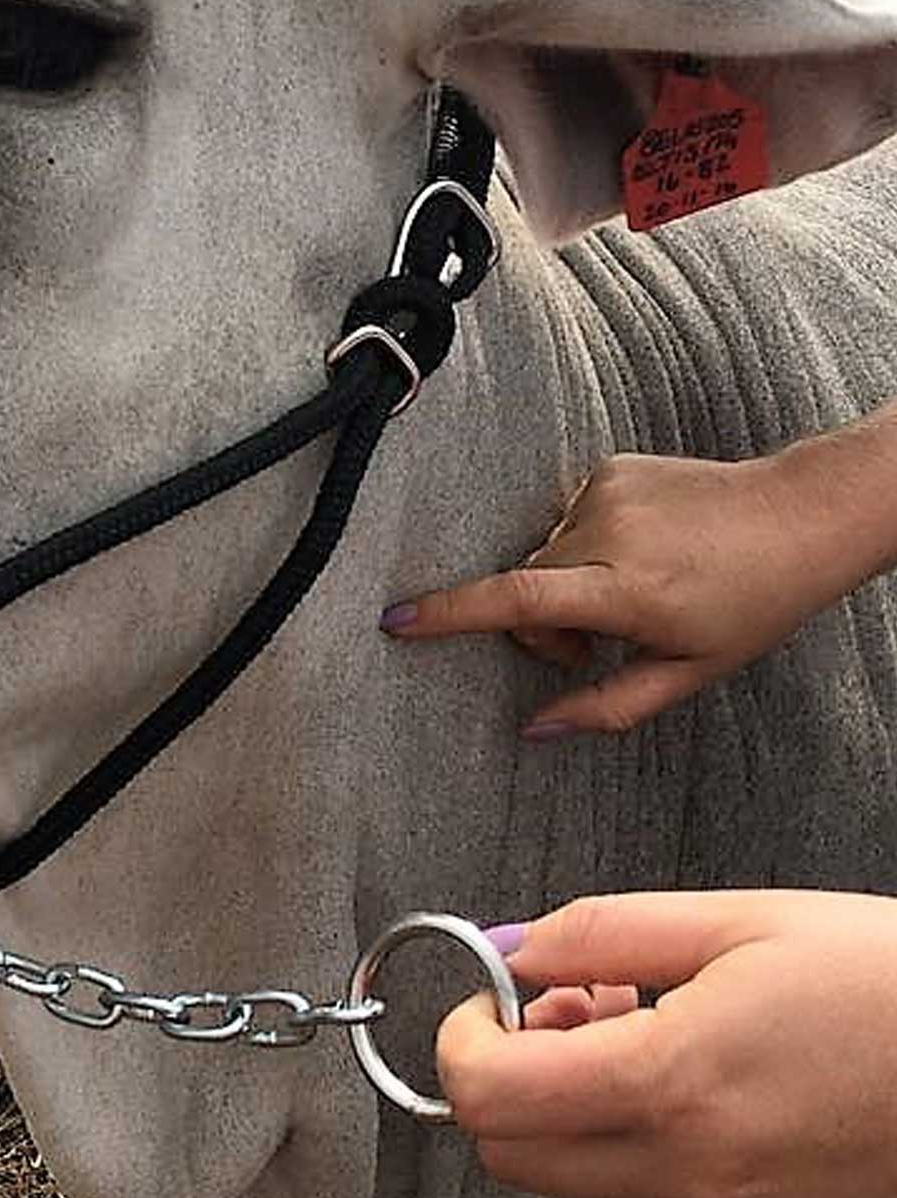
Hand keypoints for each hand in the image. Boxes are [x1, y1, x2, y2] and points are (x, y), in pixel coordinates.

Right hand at [381, 451, 861, 736]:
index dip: (451, 612)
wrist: (799, 516)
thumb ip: (607, 707)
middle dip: (543, 623)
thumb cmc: (753, 602)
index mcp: (629, 590)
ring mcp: (608, 493)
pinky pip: (566, 518)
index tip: (397, 621)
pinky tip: (636, 549)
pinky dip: (586, 544)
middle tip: (597, 643)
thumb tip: (535, 729)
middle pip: (525, 585)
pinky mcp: (609, 468)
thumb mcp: (689, 672)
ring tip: (627, 590)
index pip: (519, 599)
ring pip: (543, 554)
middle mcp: (611, 534)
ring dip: (564, 582)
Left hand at [439, 892, 896, 1197]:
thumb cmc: (887, 982)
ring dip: (567, 1110)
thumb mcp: (736, 920)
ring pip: (571, 1184)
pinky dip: (628, 1146)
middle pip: (508, 1155)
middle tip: (564, 1007)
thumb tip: (509, 947)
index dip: (462, 1037)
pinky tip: (686, 1083)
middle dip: (505, 1074)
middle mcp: (691, 1173)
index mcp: (673, 1083)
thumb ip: (601, 933)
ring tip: (637, 1031)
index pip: (487, 1096)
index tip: (490, 996)